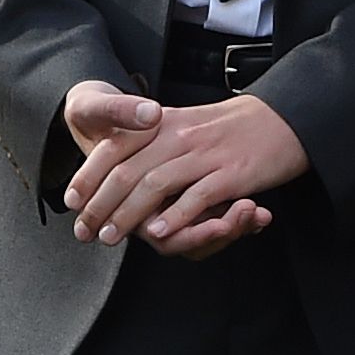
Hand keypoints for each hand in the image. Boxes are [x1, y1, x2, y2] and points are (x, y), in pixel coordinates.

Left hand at [65, 93, 307, 253]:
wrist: (282, 118)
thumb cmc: (228, 128)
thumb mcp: (183, 123)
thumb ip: (152, 140)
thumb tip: (115, 161)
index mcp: (163, 123)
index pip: (115, 148)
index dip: (89, 176)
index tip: (71, 201)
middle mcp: (178, 136)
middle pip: (128, 171)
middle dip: (101, 204)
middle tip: (84, 230)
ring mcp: (204, 155)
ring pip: (155, 185)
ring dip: (128, 215)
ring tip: (110, 236)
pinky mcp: (230, 174)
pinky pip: (197, 196)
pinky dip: (176, 215)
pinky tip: (158, 232)